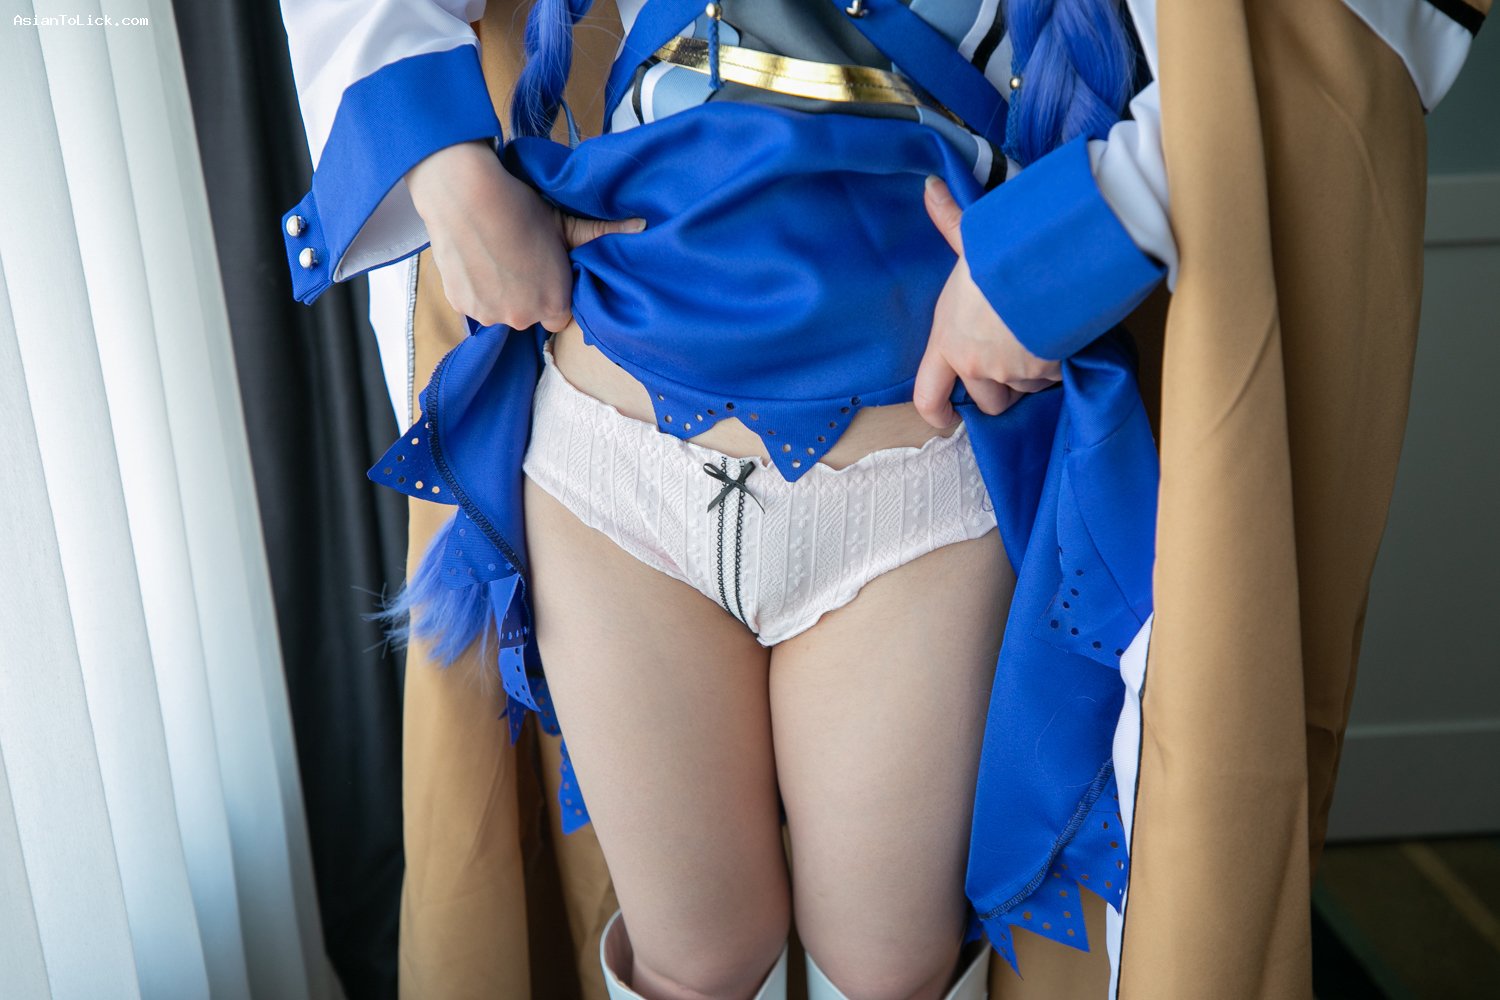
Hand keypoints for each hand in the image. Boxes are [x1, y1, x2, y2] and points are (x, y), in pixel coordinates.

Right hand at [405, 140, 645, 332]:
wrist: (464, 195)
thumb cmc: (520, 208)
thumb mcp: (563, 223)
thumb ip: (601, 235)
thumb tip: (644, 226)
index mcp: (553, 304)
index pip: (559, 316)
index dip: (553, 294)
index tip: (545, 272)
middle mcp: (522, 318)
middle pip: (529, 315)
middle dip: (526, 295)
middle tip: (519, 260)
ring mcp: (489, 314)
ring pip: (500, 311)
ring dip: (499, 294)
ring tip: (495, 258)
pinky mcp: (461, 306)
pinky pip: (474, 304)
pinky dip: (475, 289)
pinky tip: (476, 260)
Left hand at [913, 175, 1061, 428]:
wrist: (1052, 263)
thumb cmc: (1003, 254)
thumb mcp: (972, 240)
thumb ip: (950, 223)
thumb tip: (930, 188)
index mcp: (948, 342)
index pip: (928, 396)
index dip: (936, 413)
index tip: (946, 418)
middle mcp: (977, 365)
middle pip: (986, 401)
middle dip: (998, 390)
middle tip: (1010, 361)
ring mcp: (1014, 373)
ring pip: (1023, 390)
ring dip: (1030, 373)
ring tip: (1039, 334)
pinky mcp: (1049, 372)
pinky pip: (1054, 379)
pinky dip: (1059, 365)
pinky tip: (1062, 334)